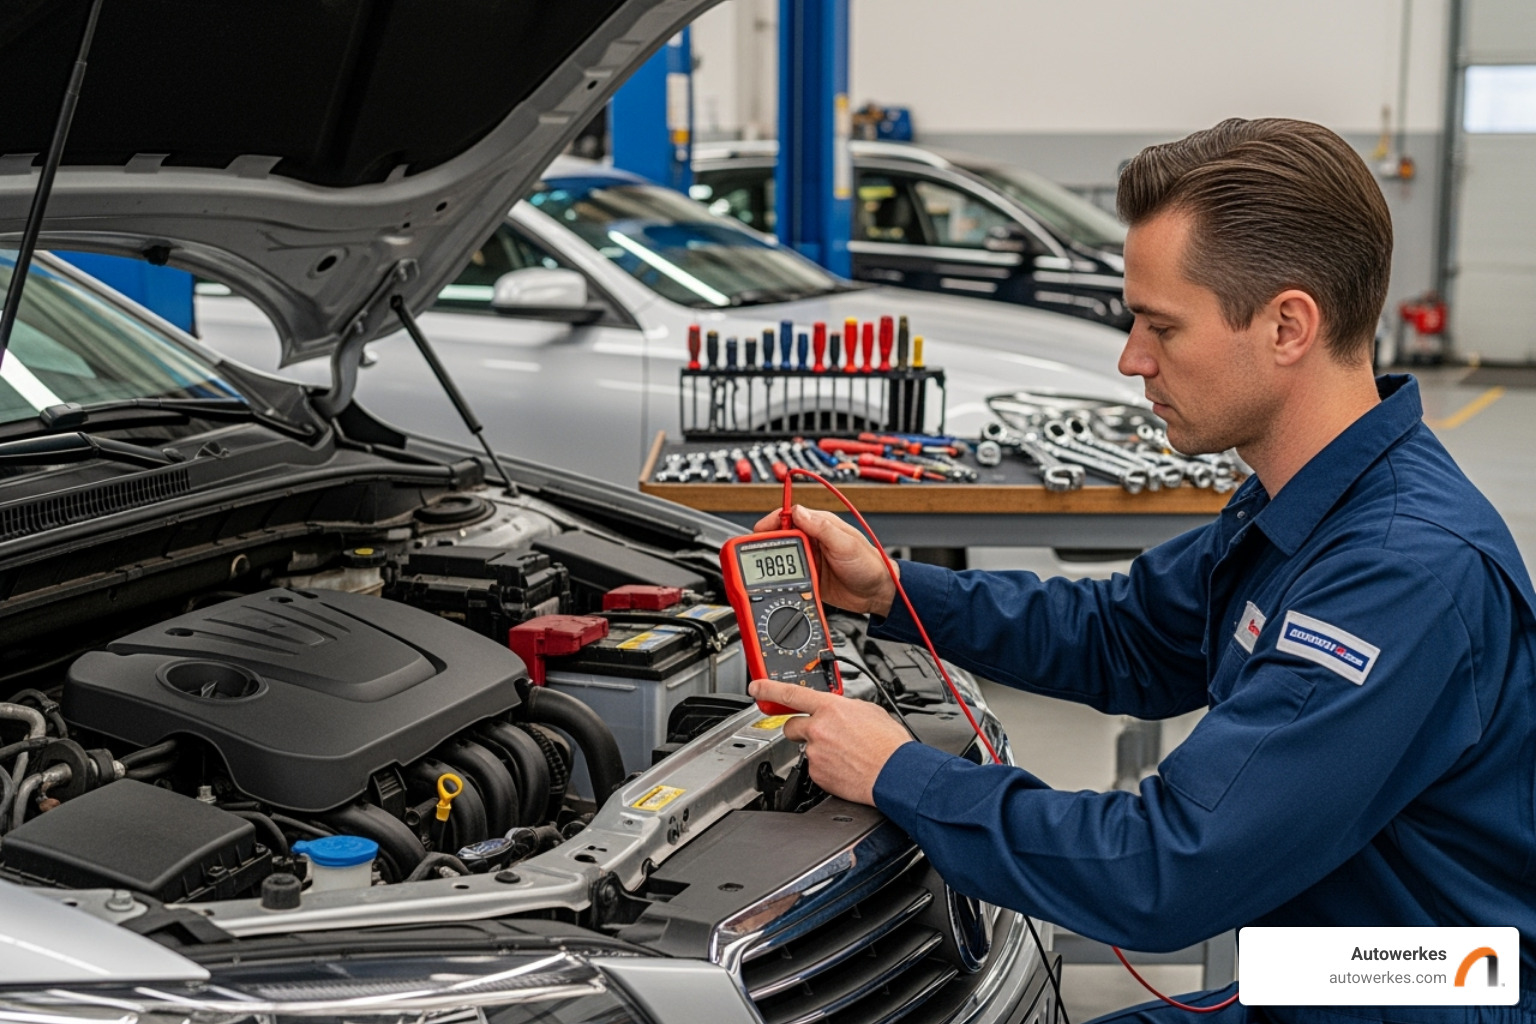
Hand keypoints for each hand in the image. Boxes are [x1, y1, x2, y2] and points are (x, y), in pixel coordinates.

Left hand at [750, 679, 913, 805]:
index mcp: (830, 709)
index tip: (755, 687)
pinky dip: (826, 768)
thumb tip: (837, 710)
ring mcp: (816, 753)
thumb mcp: (869, 711)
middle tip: (819, 734)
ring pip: (807, 749)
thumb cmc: (889, 744)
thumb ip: (845, 707)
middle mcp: (818, 729)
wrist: (896, 774)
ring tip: (846, 754)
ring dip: (821, 750)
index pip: (791, 693)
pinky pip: (815, 768)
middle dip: (800, 728)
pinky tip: (845, 767)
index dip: (768, 689)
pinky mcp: (818, 775)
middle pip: (791, 725)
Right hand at [752, 505, 896, 616]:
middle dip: (768, 543)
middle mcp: (814, 540)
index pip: (790, 516)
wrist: (877, 593)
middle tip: (757, 552)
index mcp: (821, 525)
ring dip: (774, 562)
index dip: (772, 522)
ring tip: (764, 568)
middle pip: (781, 537)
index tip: (760, 530)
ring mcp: (810, 559)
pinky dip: (781, 578)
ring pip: (783, 557)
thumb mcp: (846, 543)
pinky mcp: (809, 577)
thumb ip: (822, 528)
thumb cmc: (869, 565)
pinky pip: (790, 575)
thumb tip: (799, 511)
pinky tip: (777, 581)